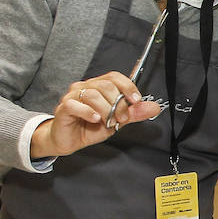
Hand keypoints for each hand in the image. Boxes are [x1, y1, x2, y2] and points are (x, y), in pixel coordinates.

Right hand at [30, 71, 159, 159]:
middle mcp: (85, 87)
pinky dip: (89, 112)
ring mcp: (73, 96)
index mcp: (98, 87)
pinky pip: (76, 104)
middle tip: (121, 119)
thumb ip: (133, 113)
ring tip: (108, 122)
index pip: (114, 77)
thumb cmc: (89, 128)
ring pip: (93, 95)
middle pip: (106, 86)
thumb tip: (153, 107)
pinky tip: (95, 119)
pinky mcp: (64, 108)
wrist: (70, 141)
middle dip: (118, 104)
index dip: (127, 86)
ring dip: (106, 110)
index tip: (136, 100)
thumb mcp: (116, 121)